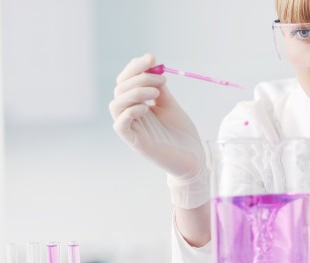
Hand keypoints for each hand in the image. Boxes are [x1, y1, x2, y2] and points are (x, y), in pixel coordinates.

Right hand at [109, 54, 208, 208]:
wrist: (193, 158)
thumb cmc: (181, 133)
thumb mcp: (170, 104)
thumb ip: (159, 87)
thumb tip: (151, 65)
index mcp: (137, 103)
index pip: (125, 80)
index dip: (135, 67)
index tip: (152, 58)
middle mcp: (131, 114)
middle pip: (120, 89)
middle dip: (139, 77)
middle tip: (161, 80)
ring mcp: (132, 128)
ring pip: (116, 105)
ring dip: (134, 93)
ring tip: (155, 93)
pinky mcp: (135, 142)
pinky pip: (120, 125)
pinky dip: (130, 112)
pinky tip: (147, 108)